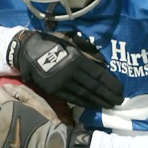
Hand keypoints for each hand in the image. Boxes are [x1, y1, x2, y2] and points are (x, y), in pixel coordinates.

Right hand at [8, 29, 122, 108]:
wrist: (27, 51)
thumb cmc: (51, 43)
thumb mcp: (71, 42)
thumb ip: (87, 53)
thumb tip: (103, 63)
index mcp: (77, 59)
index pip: (99, 75)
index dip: (111, 84)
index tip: (121, 90)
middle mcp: (72, 73)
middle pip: (94, 88)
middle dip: (108, 95)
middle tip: (119, 101)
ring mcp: (62, 84)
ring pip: (85, 95)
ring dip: (99, 101)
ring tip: (110, 105)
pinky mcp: (54, 91)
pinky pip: (73, 99)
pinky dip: (85, 103)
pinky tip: (93, 105)